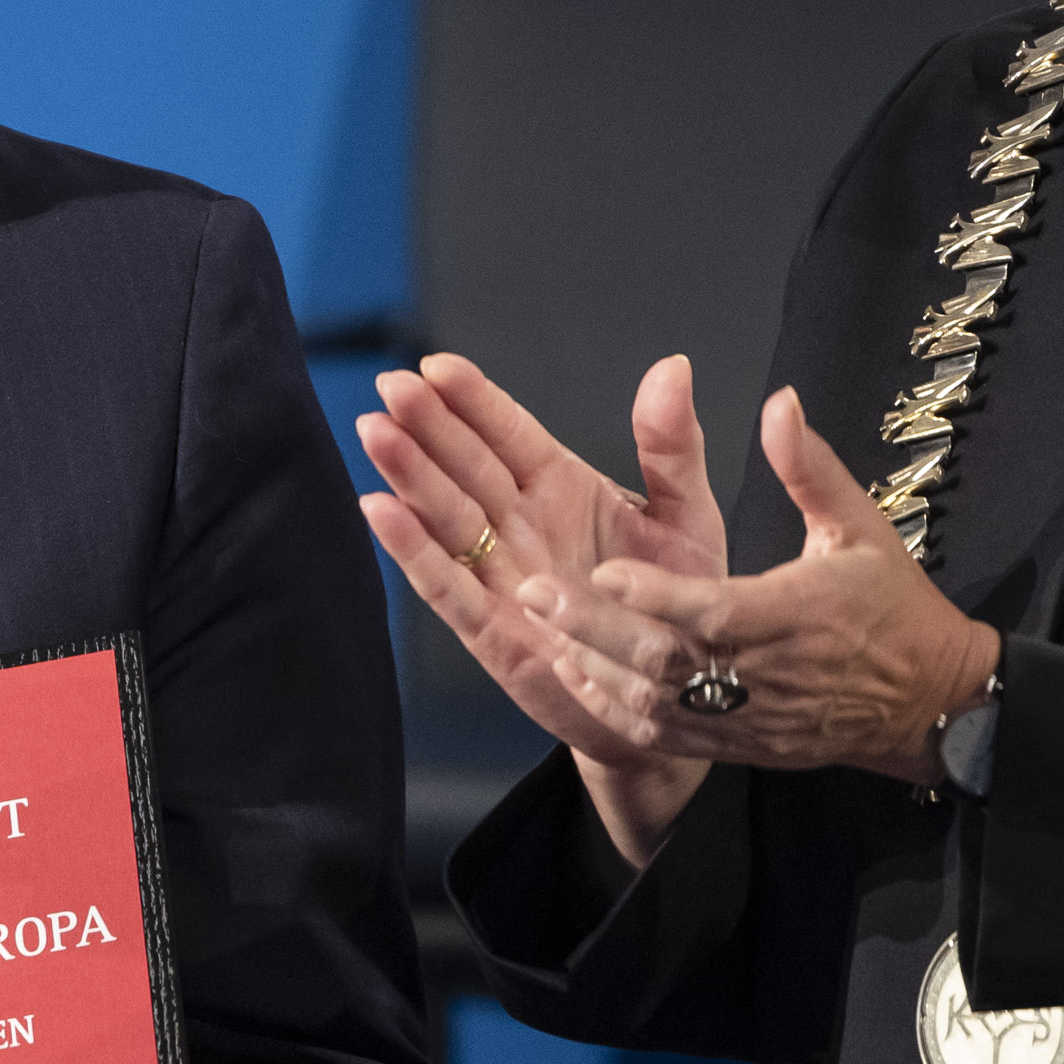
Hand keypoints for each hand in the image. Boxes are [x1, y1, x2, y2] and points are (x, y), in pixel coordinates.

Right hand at [354, 352, 728, 856]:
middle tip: (392, 388)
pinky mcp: (490, 629)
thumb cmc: (681, 607)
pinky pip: (445, 583)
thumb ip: (672, 445)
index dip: (472, 400)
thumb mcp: (686, 515)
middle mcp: (521, 526)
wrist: (680, 696)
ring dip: (408, 475)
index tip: (437, 367)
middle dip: (426, 426)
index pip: (507, 432)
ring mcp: (500, 576)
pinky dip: (411, 549)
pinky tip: (379, 509)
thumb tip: (672, 368)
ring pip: (444, 516)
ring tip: (376, 433)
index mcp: (562, 488)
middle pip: (463, 466)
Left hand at [520, 390, 998, 790]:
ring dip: (597, 670)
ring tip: (543, 631)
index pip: (718, 613)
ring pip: (659, 705)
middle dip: (598, 631)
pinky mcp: (740, 745)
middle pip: (672, 663)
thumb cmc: (892, 608)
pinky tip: (579, 675)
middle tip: (536, 597)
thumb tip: (779, 402)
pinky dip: (618, 709)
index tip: (607, 572)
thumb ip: (810, 468)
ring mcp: (752, 718)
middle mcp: (769, 674)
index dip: (659, 597)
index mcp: (800, 615)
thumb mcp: (862, 528)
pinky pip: (668, 735)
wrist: (928, 703)